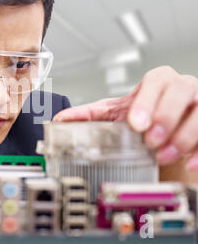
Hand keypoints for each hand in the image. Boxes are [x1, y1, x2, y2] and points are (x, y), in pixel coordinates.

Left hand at [53, 66, 197, 169]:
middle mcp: (182, 88)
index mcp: (158, 82)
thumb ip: (90, 115)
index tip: (136, 123)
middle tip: (150, 140)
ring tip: (163, 154)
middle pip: (181, 89)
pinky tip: (189, 164)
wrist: (168, 128)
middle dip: (165, 116)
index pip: (156, 79)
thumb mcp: (116, 114)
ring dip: (183, 136)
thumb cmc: (144, 117)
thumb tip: (59, 119)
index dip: (147, 100)